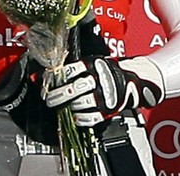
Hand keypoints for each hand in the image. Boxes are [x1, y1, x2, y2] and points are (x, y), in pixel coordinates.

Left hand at [43, 56, 164, 126]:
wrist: (134, 78)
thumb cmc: (106, 69)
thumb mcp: (90, 62)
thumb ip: (71, 68)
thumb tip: (46, 73)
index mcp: (94, 64)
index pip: (70, 70)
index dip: (56, 77)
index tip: (46, 82)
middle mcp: (100, 79)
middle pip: (75, 88)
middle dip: (58, 95)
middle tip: (49, 98)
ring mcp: (106, 95)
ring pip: (82, 103)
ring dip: (68, 106)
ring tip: (60, 107)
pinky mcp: (110, 109)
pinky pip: (93, 117)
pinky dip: (81, 118)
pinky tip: (74, 116)